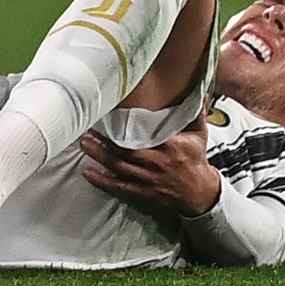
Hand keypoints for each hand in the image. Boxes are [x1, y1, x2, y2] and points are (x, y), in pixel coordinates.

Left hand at [78, 114, 220, 218]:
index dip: (123, 128)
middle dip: (103, 142)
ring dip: (99, 156)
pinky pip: (119, 187)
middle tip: (86, 131)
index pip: (142, 135)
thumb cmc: (195, 162)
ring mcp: (147, 180)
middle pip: (124, 152)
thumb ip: (195, 113)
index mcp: (168, 147)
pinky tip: (88, 173)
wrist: (200, 195)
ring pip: (118, 167)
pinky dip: (102, 181)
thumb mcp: (198, 136)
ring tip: (84, 145)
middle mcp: (156, 164)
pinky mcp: (142, 193)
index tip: (107, 116)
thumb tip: (198, 90)